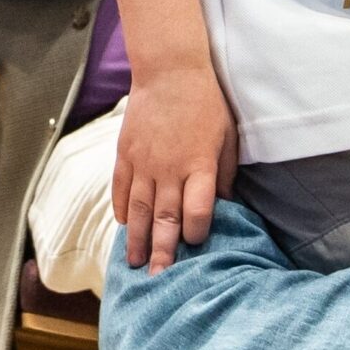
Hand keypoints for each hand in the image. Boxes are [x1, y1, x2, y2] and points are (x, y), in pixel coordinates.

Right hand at [112, 62, 235, 273]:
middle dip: (163, 251)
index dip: (197, 232)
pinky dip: (123, 209)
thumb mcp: (227, 136)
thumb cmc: (206, 103)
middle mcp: (169, 168)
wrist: (169, 70)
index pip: (197, 209)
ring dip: (138, 239)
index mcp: (199, 164)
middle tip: (159, 278)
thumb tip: (224, 204)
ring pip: (140, 210)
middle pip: (165, 218)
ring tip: (135, 263)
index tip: (196, 245)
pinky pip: (122, 188)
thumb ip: (224, 173)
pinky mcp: (126, 154)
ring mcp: (143, 162)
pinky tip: (125, 226)